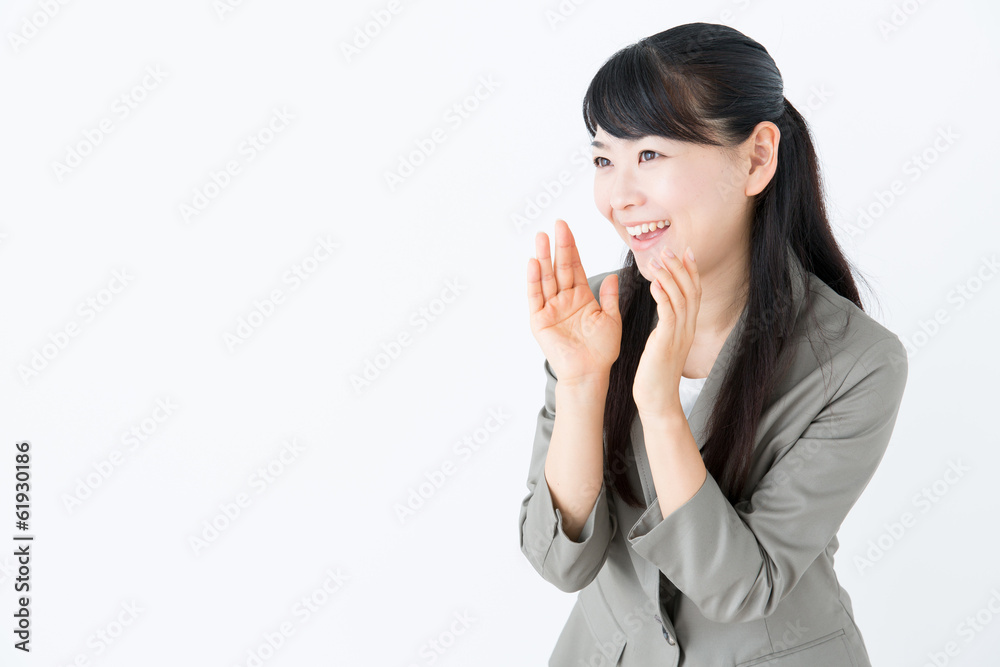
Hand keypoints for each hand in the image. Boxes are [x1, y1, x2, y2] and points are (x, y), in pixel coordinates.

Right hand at [527, 219, 621, 384]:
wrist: (590, 373)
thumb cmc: (601, 350)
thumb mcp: (611, 319)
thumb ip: (610, 297)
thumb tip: (613, 276)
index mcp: (581, 297)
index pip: (575, 267)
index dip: (571, 248)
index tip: (567, 228)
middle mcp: (564, 299)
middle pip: (560, 267)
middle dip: (558, 246)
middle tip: (557, 224)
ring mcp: (550, 308)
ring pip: (546, 278)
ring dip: (543, 257)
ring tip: (541, 237)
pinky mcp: (540, 320)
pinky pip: (536, 297)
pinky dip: (534, 280)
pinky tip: (534, 263)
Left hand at [633, 246, 701, 417]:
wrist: (658, 401)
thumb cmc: (655, 375)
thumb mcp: (662, 345)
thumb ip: (666, 328)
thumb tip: (663, 314)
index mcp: (686, 329)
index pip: (694, 294)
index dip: (691, 272)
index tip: (686, 252)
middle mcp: (687, 330)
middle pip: (691, 292)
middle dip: (682, 268)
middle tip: (671, 249)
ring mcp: (679, 336)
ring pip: (680, 299)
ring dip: (670, 277)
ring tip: (660, 260)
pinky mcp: (667, 343)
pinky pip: (668, 314)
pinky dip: (663, 296)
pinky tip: (654, 283)